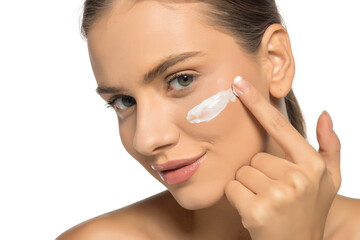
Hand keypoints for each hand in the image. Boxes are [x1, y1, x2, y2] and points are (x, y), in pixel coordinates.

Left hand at [225, 77, 340, 239]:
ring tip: (265, 201)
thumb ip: (329, 147)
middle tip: (272, 192)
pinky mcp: (258, 210)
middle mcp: (299, 178)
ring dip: (247, 186)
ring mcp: (279, 195)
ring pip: (242, 171)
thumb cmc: (309, 211)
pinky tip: (253, 211)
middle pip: (255, 156)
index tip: (238, 84)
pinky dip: (237, 198)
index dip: (257, 103)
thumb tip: (325, 114)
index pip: (279, 127)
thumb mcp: (328, 181)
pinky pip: (232, 187)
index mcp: (312, 166)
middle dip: (258, 173)